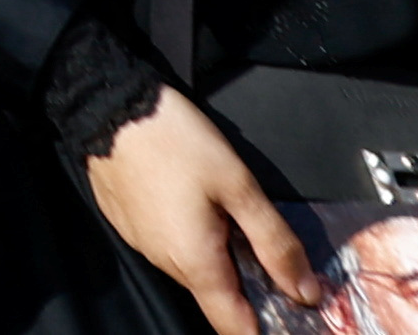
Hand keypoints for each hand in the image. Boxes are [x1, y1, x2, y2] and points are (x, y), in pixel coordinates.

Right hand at [80, 89, 314, 334]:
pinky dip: (191, 239)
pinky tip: (198, 204)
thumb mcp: (238, 185)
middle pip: (217, 297)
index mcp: (197, 263)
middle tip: (273, 254)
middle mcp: (166, 264)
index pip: (235, 327)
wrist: (109, 105)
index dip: (267, 328)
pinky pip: (169, 247)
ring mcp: (143, 245)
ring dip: (219, 259)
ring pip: (193, 269)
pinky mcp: (129, 224)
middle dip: (248, 287)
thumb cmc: (177, 142)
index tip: (292, 314)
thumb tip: (308, 292)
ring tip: (235, 221)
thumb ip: (275, 242)